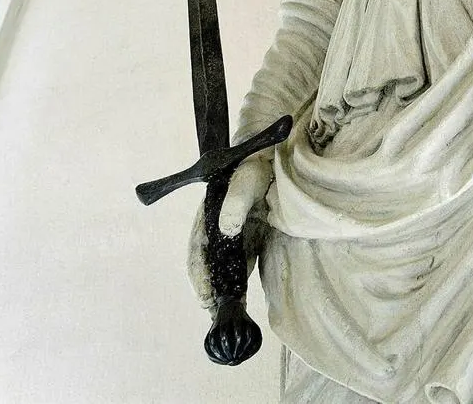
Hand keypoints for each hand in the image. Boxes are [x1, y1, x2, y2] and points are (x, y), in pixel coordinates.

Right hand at [186, 155, 272, 307]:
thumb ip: (235, 202)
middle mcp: (216, 229)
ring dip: (222, 288)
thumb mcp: (247, 180)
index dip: (199, 275)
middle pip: (206, 264)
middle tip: (215, 313)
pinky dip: (236, 281)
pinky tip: (239, 295)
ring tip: (226, 311)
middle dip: (208, 289)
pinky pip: (239, 263)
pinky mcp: (249, 238)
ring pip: (221, 267)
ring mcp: (232, 235)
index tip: (205, 297)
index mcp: (208, 216)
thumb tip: (226, 229)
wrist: (275, 160)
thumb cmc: (257, 167)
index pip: (197, 251)